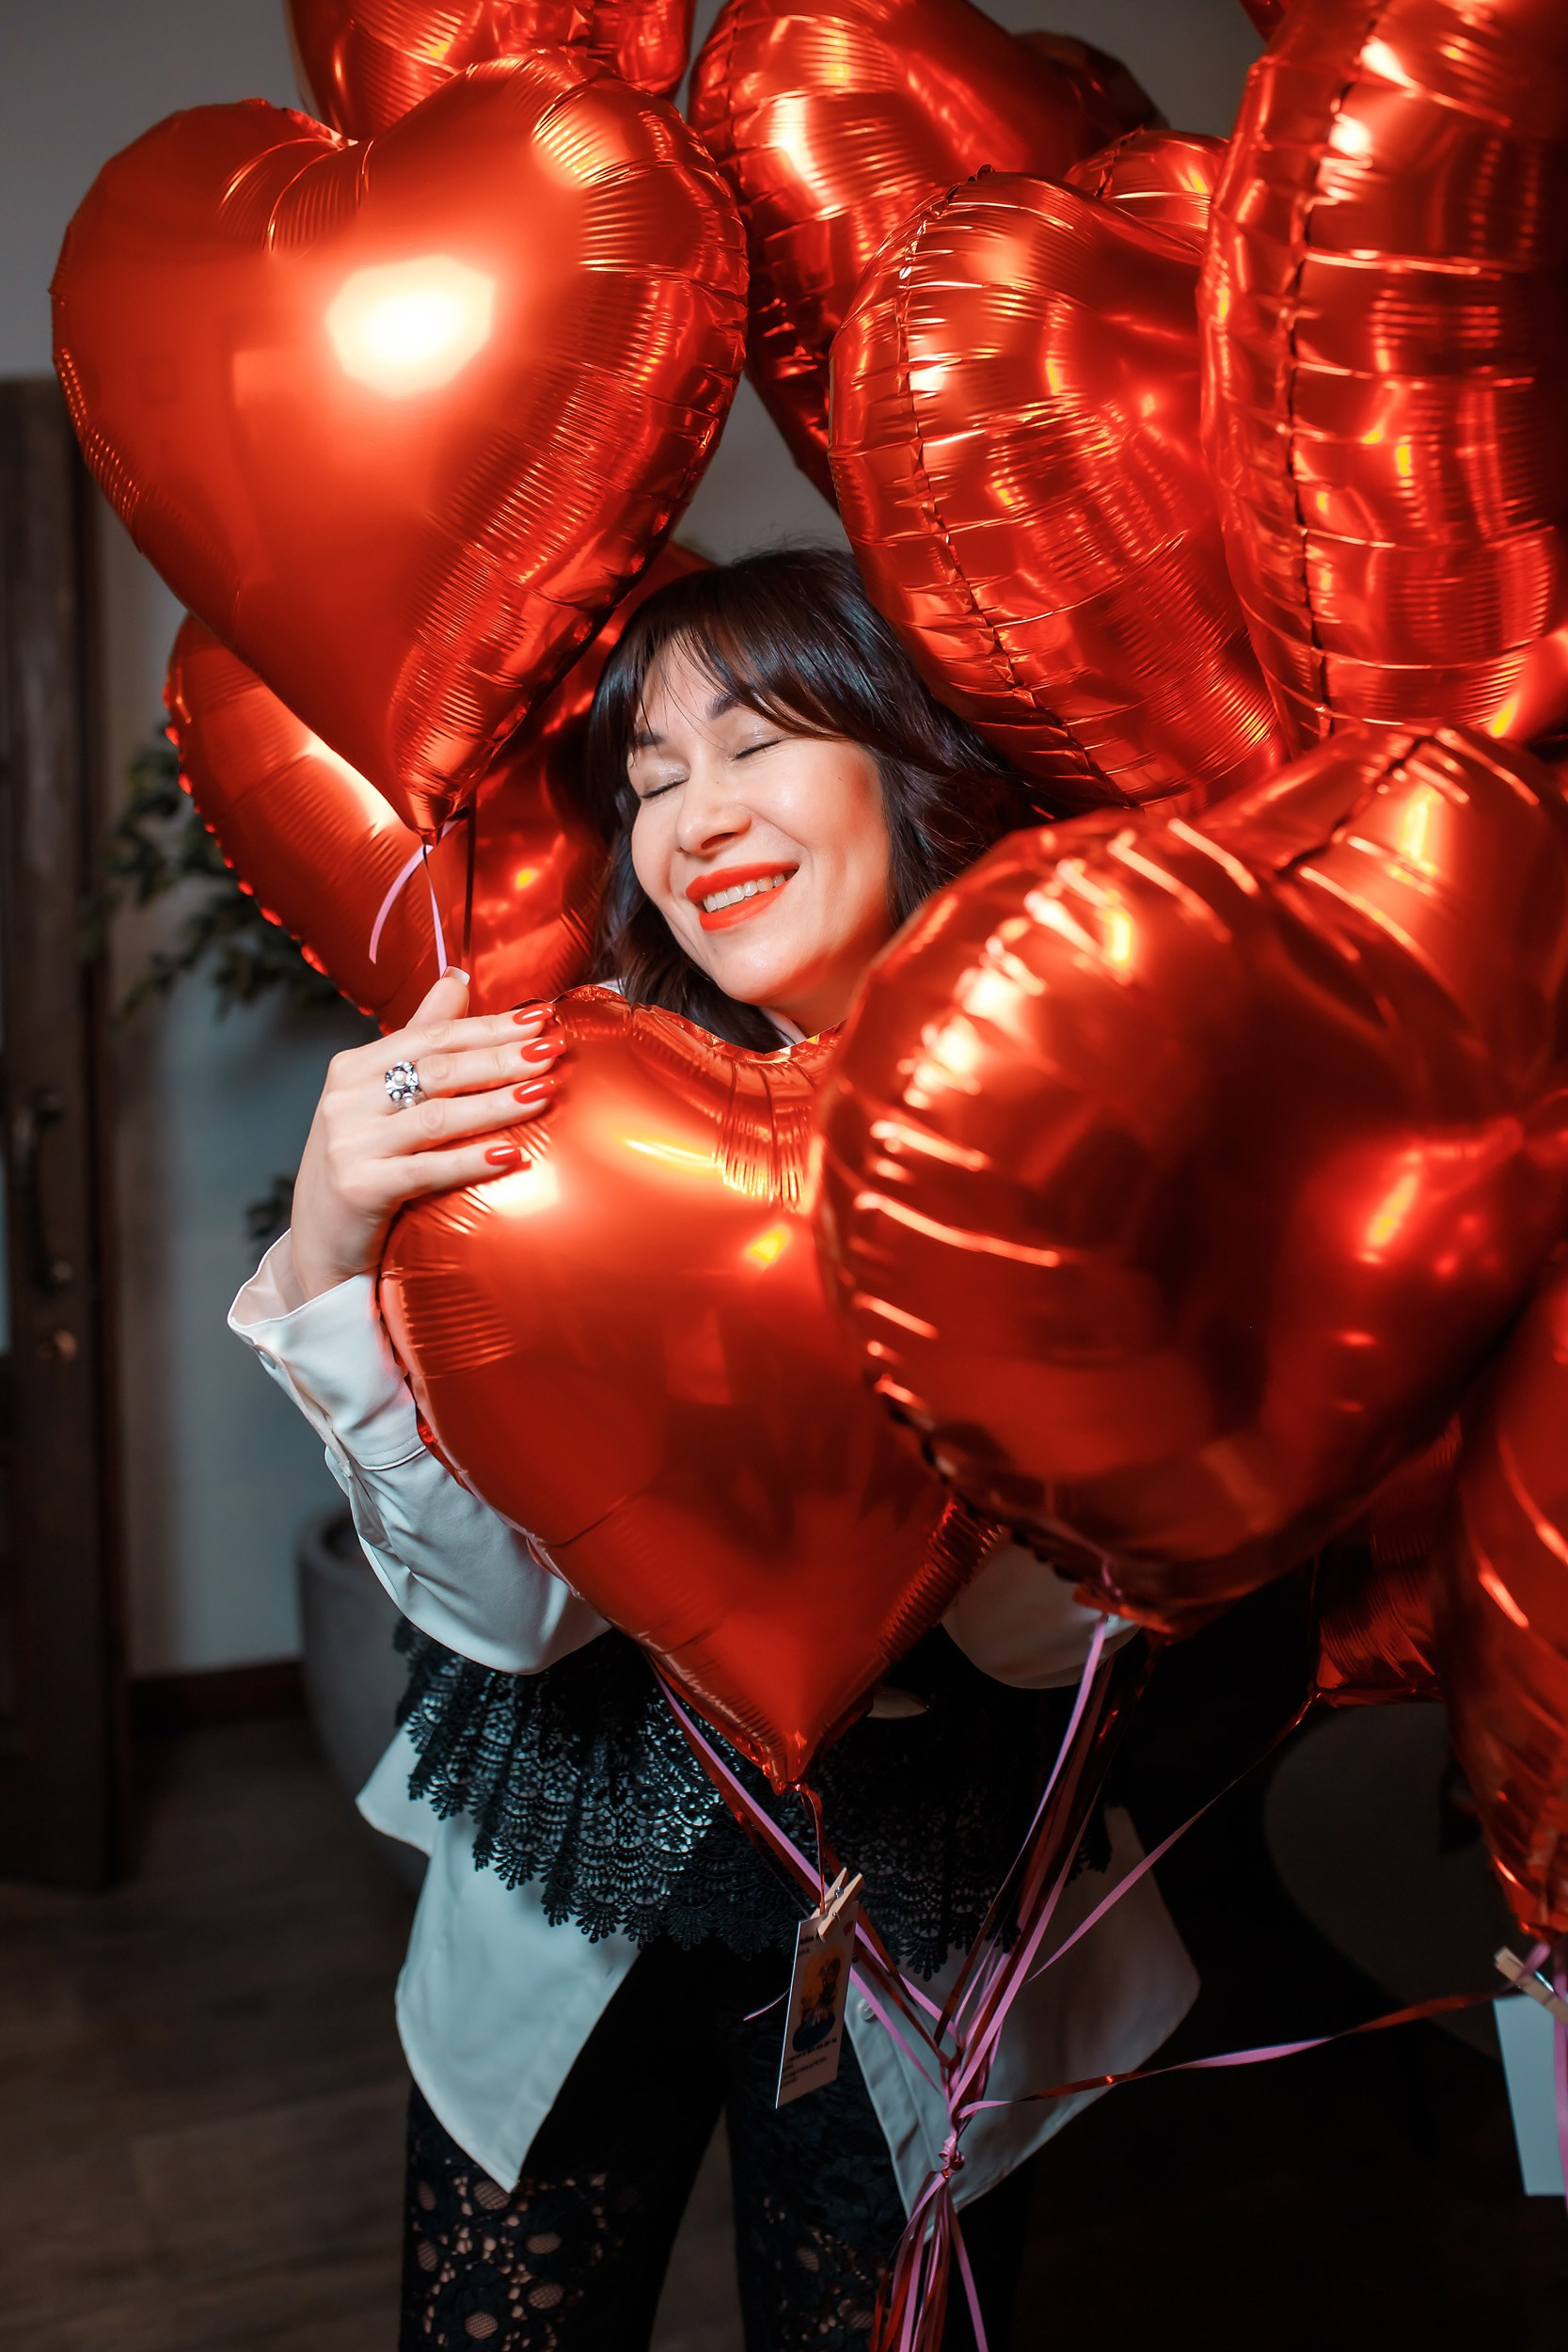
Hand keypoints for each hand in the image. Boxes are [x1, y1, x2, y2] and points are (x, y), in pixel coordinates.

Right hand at [289, 969, 564, 1301]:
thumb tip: (458, 977)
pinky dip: (471, 1160)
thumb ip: (421, 1036)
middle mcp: (345, 1099)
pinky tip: (510, 1154)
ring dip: (496, 1104)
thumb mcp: (380, 1094)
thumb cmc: (364, 1159)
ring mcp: (350, 1144)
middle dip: (500, 1059)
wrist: (320, 1238)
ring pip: (437, 1116)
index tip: (540, 1019)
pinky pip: (428, 1169)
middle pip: (438, 1071)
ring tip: (543, 1094)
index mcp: (353, 1067)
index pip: (432, 1037)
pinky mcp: (360, 1188)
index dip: (488, 1027)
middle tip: (551, 1052)